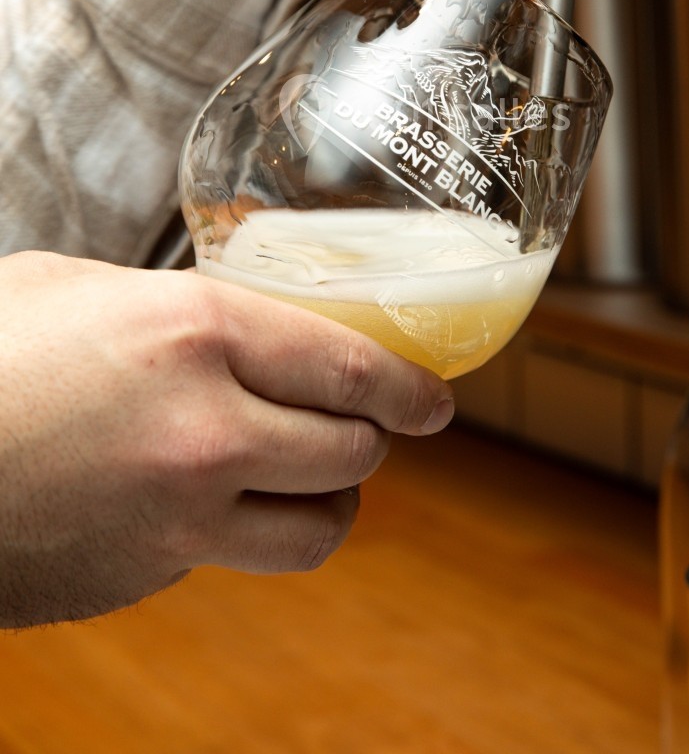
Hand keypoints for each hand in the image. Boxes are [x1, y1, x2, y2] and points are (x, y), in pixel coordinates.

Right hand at [0, 251, 453, 627]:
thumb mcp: (78, 287)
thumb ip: (172, 302)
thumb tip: (232, 313)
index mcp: (196, 332)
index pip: (353, 368)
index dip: (411, 389)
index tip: (436, 400)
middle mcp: (206, 432)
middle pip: (354, 454)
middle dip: (373, 440)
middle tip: (364, 426)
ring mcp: (179, 519)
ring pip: (319, 532)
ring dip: (328, 502)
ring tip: (307, 476)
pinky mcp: (147, 576)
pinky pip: (233, 558)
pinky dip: (242, 533)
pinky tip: (203, 500)